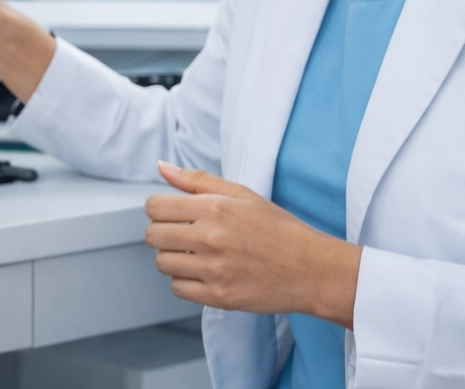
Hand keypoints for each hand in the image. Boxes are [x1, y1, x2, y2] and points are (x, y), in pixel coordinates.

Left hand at [145, 162, 360, 326]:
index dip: (159, 209)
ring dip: (174, 258)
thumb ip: (197, 180)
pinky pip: (178, 289)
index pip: (154, 207)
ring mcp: (214, 270)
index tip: (172, 214)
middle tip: (184, 234)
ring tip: (197, 254)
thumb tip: (162, 167)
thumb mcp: (241, 194)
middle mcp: (210, 238)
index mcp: (214, 208)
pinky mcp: (219, 297)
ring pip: (163, 263)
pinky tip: (204, 272)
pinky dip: (185, 281)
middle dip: (164, 233)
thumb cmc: (278, 229)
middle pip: (154, 235)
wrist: (311, 268)